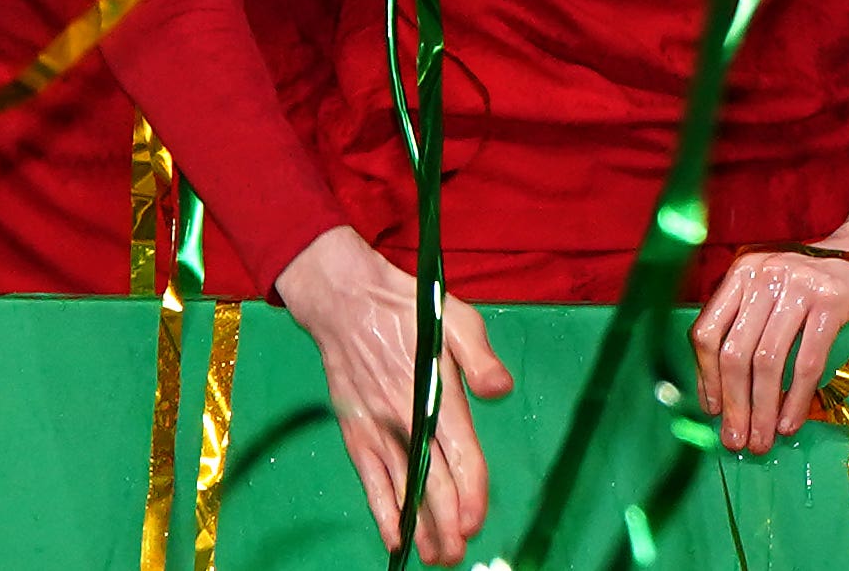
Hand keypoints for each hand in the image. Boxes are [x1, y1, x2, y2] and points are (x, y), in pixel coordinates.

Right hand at [276, 230, 508, 564]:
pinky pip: (370, 481)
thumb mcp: (459, 319)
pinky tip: (394, 537)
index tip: (476, 521)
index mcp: (436, 392)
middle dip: (446, 521)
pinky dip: (381, 510)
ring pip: (401, 488)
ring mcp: (377, 429)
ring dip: (418, 525)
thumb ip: (480, 358)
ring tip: (436, 556)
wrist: (347, 304)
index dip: (469, 488)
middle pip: (430, 480)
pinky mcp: (356, 434)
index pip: (458, 451)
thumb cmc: (412, 311)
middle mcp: (405, 418)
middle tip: (459, 554)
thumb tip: (501, 390)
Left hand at [689, 218, 848, 456]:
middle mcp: (767, 273)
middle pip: (737, 352)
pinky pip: (807, 360)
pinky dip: (796, 398)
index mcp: (743, 272)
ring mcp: (801, 284)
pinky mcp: (833, 300)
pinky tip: (790, 422)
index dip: (706, 378)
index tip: (713, 413)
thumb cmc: (813, 285)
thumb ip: (743, 329)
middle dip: (735, 405)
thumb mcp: (770, 293)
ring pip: (768, 361)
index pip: (708, 333)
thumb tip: (718, 398)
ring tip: (762, 440)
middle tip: (738, 441)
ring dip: (762, 410)